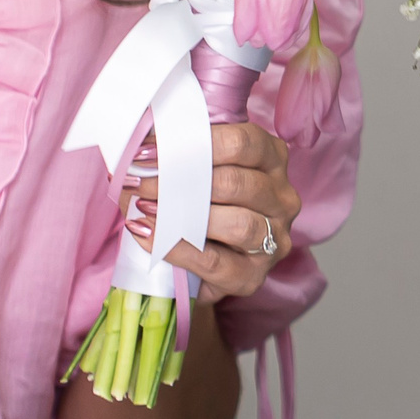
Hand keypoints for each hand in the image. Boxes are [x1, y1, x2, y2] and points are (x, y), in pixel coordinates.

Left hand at [122, 122, 302, 303]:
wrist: (201, 267)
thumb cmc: (201, 206)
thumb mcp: (199, 171)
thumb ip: (180, 155)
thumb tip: (137, 145)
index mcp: (272, 159)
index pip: (243, 142)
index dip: (195, 143)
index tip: (149, 149)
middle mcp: (282, 197)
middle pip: (236, 182)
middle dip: (181, 180)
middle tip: (139, 180)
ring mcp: (274, 239)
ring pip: (236, 223)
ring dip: (183, 215)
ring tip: (143, 207)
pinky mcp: (253, 276)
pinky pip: (215, 261)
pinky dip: (176, 248)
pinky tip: (147, 235)